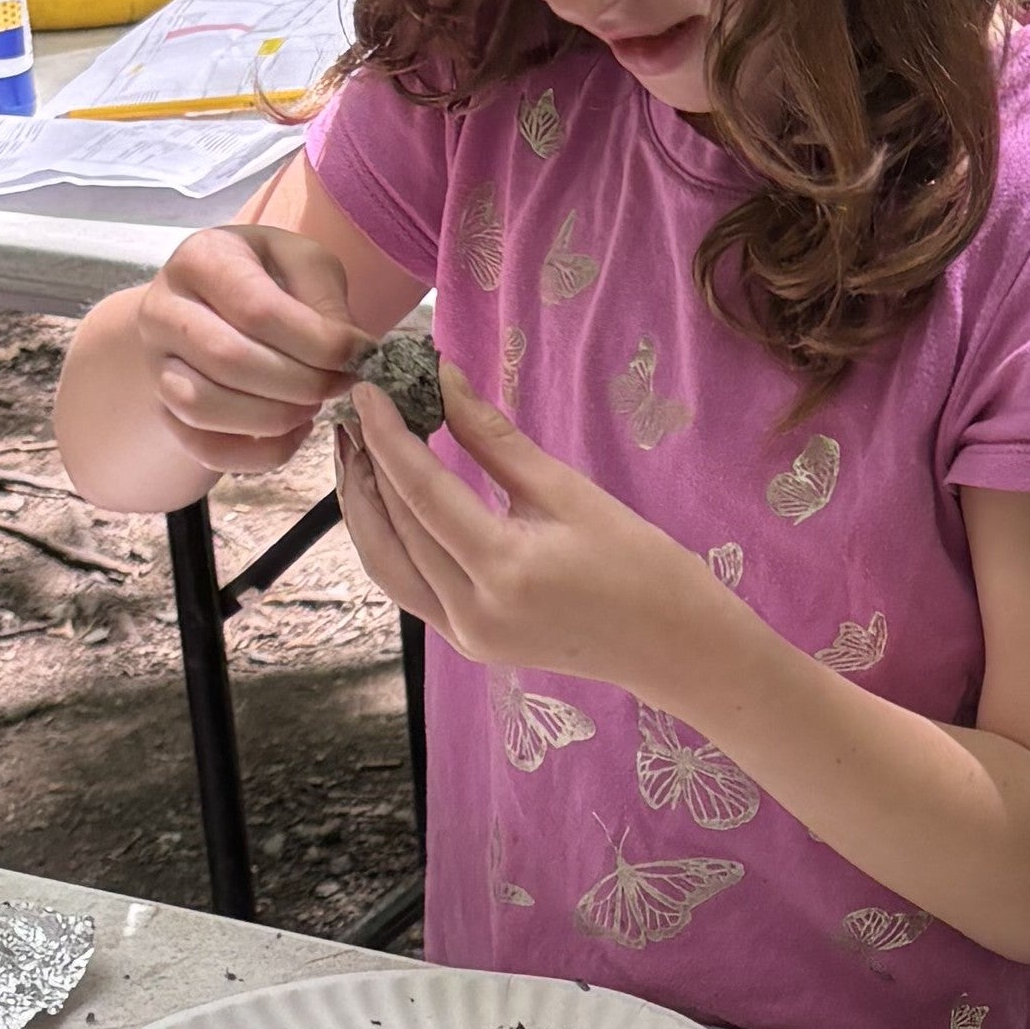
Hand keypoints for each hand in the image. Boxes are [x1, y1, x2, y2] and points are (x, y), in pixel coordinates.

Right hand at [134, 214, 381, 474]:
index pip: (257, 310)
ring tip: (313, 404)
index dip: (318, 342)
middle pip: (229, 360)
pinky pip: (203, 448)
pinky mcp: (164, 410)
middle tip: (341, 384)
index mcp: (201, 258)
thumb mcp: (304, 262)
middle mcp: (164, 310)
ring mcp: (156, 364)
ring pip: (203, 407)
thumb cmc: (269, 277)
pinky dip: (258, 453)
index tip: (361, 352)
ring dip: (275, 419)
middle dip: (301, 382)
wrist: (215, 302)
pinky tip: (294, 432)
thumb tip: (348, 353)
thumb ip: (325, 298)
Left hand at [335, 369, 738, 707]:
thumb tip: (444, 380)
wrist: (673, 648)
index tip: (366, 388)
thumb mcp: (570, 491)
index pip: (422, 493)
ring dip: (364, 505)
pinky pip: (407, 586)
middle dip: (370, 463)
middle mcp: (472, 611)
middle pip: (397, 526)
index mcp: (505, 569)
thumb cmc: (641, 564)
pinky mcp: (466, 642)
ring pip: (387, 563)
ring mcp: (465, 635)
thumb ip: (495, 439)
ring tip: (356, 450)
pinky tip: (383, 499)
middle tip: (358, 408)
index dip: (387, 436)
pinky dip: (388, 540)